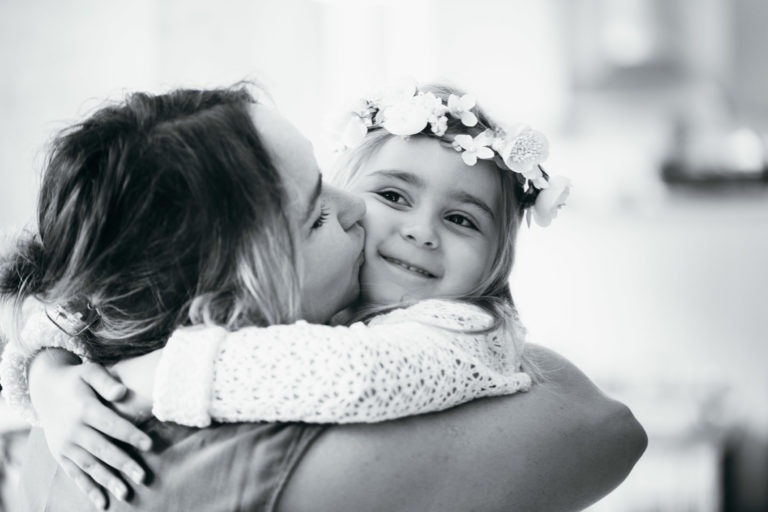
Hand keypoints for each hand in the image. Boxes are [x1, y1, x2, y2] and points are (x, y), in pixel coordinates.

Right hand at [28, 349, 152, 509]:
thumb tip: (122, 392)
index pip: (111, 424)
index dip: (130, 435)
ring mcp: (65, 444)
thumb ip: (106, 381)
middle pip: (102, 449)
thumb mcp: (90, 371)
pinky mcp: (60, 454)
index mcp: (84, 409)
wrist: (46, 388)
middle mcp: (73, 429)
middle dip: (124, 464)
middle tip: (143, 476)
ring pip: (90, 466)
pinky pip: (75, 474)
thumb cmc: (78, 378)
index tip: (150, 445)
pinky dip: (88, 489)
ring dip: (108, 481)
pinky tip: (102, 502)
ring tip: (127, 494)